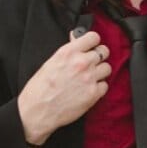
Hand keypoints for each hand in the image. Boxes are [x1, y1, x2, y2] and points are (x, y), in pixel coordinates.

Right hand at [18, 28, 110, 147]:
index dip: (93, 42)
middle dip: (99, 56)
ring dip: (100, 72)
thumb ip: (68, 50)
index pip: (93, 37)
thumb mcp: (52, 61)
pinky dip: (99, 88)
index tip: (91, 46)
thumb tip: (76, 37)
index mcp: (69, 52)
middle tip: (92, 63)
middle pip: (104, 52)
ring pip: (107, 68)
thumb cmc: (41, 87)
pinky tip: (89, 90)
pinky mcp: (94, 93)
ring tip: (90, 78)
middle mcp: (81, 63)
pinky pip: (105, 85)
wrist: (38, 110)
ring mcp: (89, 78)